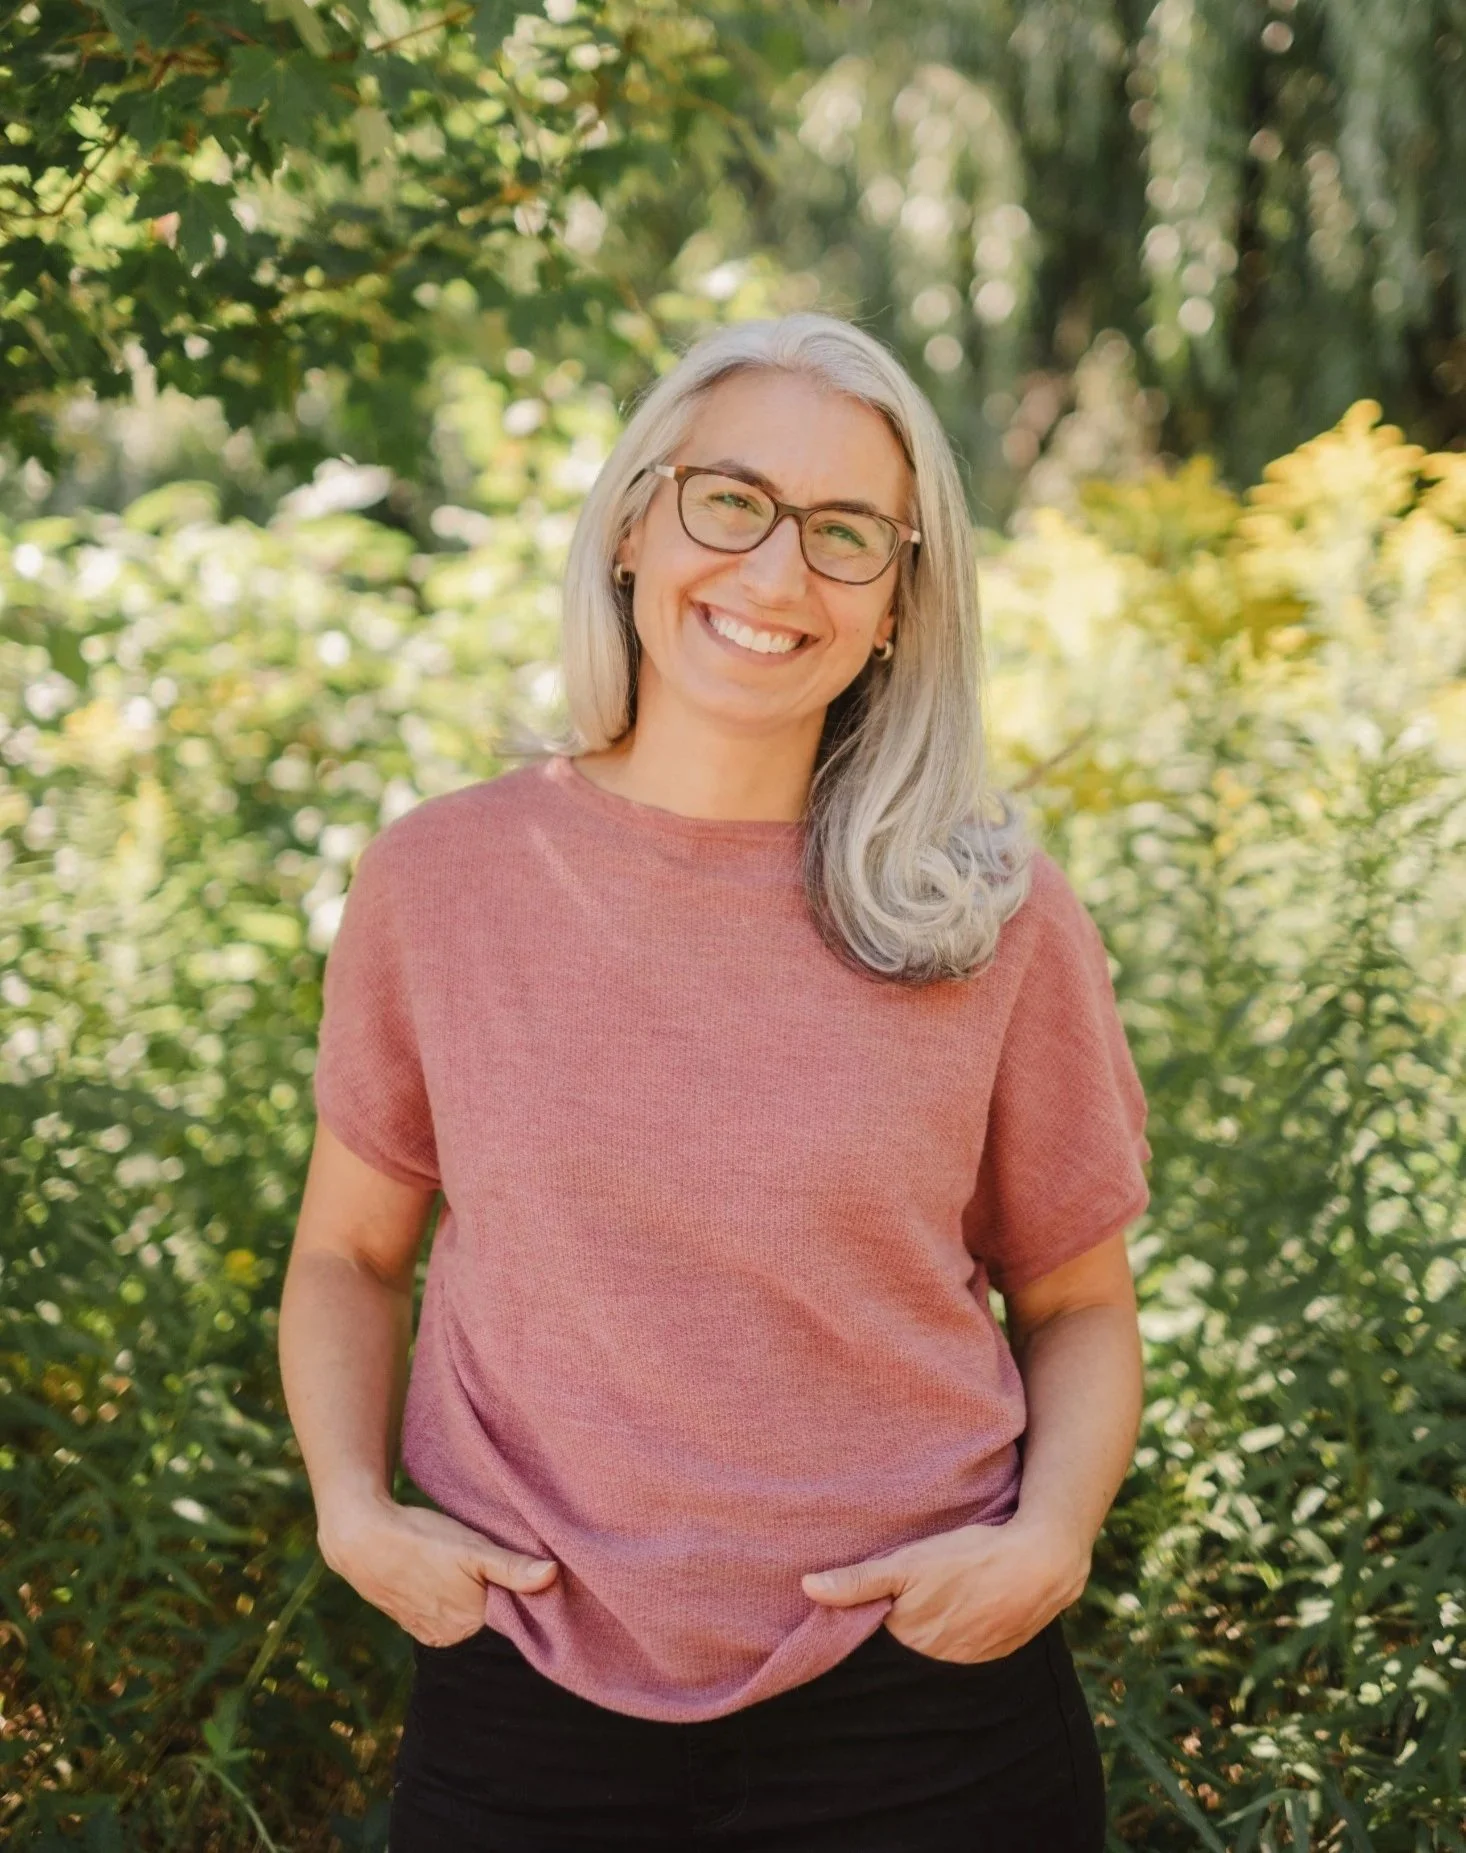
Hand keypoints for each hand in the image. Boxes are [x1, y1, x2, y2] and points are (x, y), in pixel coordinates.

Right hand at [317, 1494, 557, 1647]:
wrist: (361, 1539)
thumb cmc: (420, 1540)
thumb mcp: (471, 1548)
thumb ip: (511, 1567)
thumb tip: (553, 1575)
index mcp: (470, 1622)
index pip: (513, 1616)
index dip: (523, 1594)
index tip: (531, 1571)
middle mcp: (450, 1636)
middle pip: (490, 1618)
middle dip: (500, 1596)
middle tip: (499, 1564)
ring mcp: (428, 1631)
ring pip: (466, 1616)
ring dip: (474, 1598)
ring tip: (471, 1569)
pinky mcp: (412, 1621)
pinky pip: (443, 1615)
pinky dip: (451, 1600)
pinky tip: (448, 1578)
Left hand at [801, 1514, 1090, 1663]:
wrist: (1039, 1564)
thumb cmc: (968, 1559)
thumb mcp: (908, 1563)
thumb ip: (859, 1581)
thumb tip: (808, 1588)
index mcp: (910, 1642)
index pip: (872, 1647)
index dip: (861, 1631)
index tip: (849, 1618)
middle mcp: (936, 1663)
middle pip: (901, 1654)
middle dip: (891, 1639)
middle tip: (889, 1609)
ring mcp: (968, 1662)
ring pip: (932, 1656)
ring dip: (925, 1641)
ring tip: (926, 1612)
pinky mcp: (994, 1654)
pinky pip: (962, 1653)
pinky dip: (955, 1639)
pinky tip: (956, 1615)